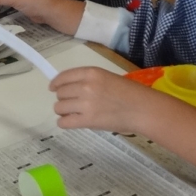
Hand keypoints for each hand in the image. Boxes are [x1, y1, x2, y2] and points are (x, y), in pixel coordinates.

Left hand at [52, 66, 195, 179]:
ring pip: (59, 107)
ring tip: (73, 114)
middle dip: (63, 99)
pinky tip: (71, 122)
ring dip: (64, 111)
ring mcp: (85, 103)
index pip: (63, 76)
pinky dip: (64, 123)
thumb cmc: (130, 93)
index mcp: (91, 73)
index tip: (53, 88)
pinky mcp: (87, 120)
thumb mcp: (108, 78)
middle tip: (72, 104)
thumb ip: (89, 81)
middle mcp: (85, 86)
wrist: (142, 109)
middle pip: (60, 93)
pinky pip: (64, 122)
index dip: (56, 83)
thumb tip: (69, 88)